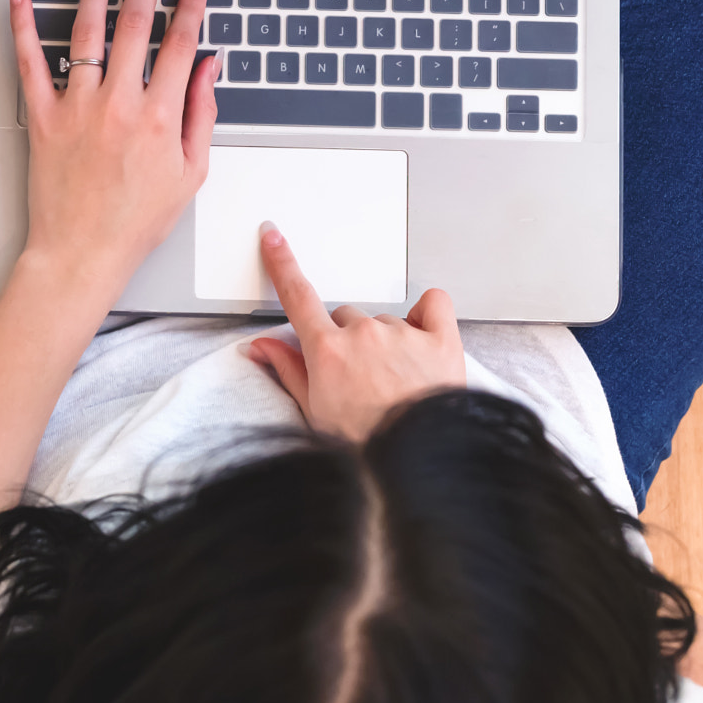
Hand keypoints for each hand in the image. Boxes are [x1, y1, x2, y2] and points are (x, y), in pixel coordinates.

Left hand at [9, 0, 216, 296]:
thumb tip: (209, 68)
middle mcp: (119, 105)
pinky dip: (21, 25)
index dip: (191, 7)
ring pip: (87, 34)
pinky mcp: (43, 118)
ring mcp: (78, 108)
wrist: (82, 252)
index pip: (180, 45)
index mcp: (160, 117)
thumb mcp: (190, 173)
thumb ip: (202, 114)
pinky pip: (29, 62)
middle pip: (136, 27)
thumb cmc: (135, 221)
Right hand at [244, 224, 465, 439]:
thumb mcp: (314, 412)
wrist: (416, 464)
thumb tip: (260, 346)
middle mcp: (363, 334)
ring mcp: (403, 334)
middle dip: (346, 339)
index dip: (282, 263)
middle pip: (344, 317)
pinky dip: (427, 314)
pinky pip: (433, 304)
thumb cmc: (366, 446)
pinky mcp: (441, 341)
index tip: (273, 237)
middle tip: (357, 376)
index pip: (297, 295)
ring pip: (384, 320)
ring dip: (385, 340)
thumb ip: (287, 370)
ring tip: (394, 381)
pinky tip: (422, 338)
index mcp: (327, 350)